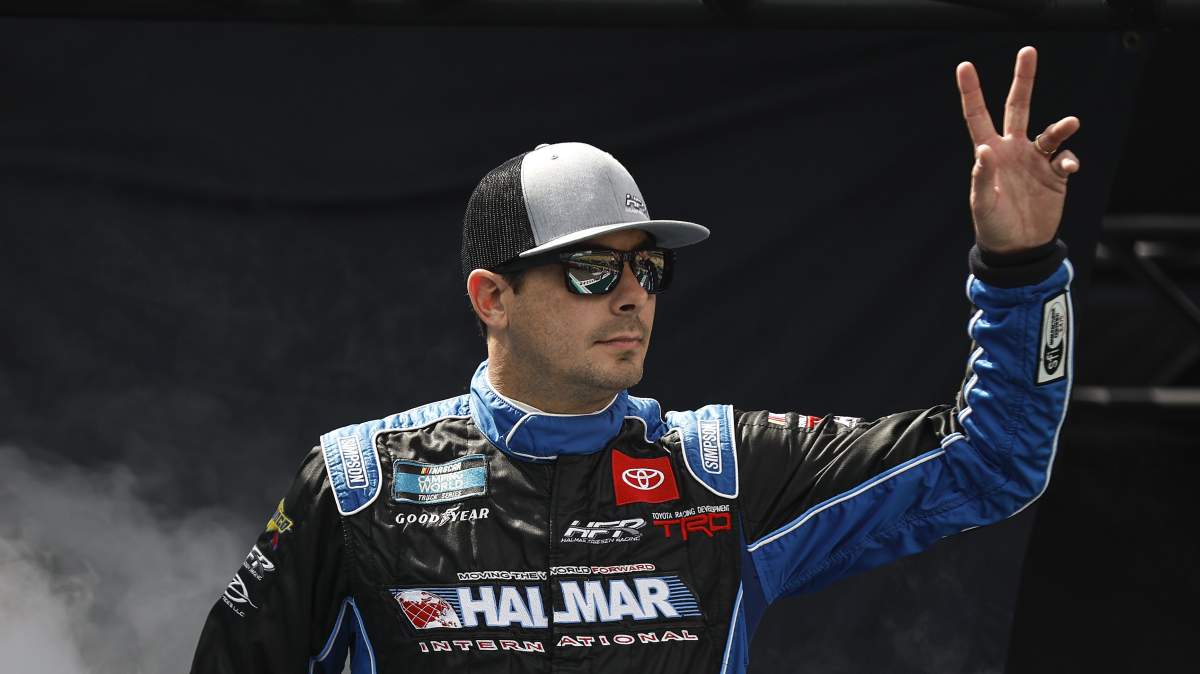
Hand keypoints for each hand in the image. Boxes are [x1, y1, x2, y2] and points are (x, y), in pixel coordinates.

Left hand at [956, 46, 1080, 253]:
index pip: (978, 116)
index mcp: (990, 154)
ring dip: (1061, 127)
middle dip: (1023, 80)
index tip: (965, 66)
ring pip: (1050, 132)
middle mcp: (1013, 150)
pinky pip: (1065, 158)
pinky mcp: (1055, 175)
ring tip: (1070, 124)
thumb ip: (982, 177)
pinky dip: (1069, 158)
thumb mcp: (982, 205)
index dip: (971, 92)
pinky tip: (1069, 168)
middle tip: (1028, 51)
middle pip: (1018, 107)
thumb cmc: (993, 227)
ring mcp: (1035, 160)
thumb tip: (984, 148)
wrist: (1018, 250)